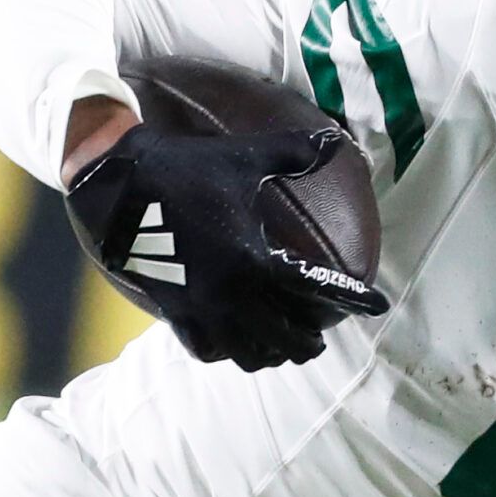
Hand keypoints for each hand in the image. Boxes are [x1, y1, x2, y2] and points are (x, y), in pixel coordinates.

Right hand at [67, 123, 388, 370]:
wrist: (117, 183)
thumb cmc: (186, 167)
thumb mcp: (245, 156)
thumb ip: (295, 153)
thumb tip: (338, 142)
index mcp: (253, 257)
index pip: (316, 288)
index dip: (352, 299)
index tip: (378, 306)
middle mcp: (230, 291)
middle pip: (285, 339)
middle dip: (308, 342)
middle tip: (318, 337)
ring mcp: (200, 307)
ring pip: (247, 354)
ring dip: (270, 354)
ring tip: (280, 347)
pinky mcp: (174, 311)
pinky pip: (206, 349)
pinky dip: (226, 352)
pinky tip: (234, 342)